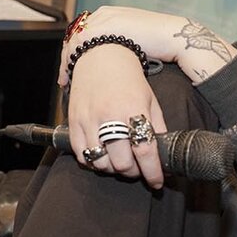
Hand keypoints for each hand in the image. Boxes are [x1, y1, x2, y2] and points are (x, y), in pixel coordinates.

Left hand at [57, 6, 185, 89]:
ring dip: (67, 61)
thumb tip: (110, 63)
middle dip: (66, 58)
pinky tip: (72, 75)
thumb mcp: (132, 41)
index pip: (82, 34)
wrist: (172, 37)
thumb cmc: (157, 43)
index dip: (73, 53)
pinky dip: (73, 60)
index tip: (69, 69)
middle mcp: (104, 14)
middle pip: (75, 37)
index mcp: (109, 15)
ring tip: (66, 80)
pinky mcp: (105, 26)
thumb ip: (118, 46)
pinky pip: (81, 43)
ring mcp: (103, 19)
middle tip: (63, 78)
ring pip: (75, 40)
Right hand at [65, 44, 167, 188]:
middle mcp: (110, 115)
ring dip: (112, 169)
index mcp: (133, 109)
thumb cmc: (129, 79)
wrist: (101, 54)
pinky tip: (102, 155)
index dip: (152, 172)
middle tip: (137, 168)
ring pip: (100, 163)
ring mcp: (89, 119)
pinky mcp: (73, 121)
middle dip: (133, 172)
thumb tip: (162, 156)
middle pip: (122, 162)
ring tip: (119, 161)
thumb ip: (157, 127)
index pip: (145, 150)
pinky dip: (92, 162)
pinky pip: (81, 155)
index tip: (157, 182)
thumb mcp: (150, 100)